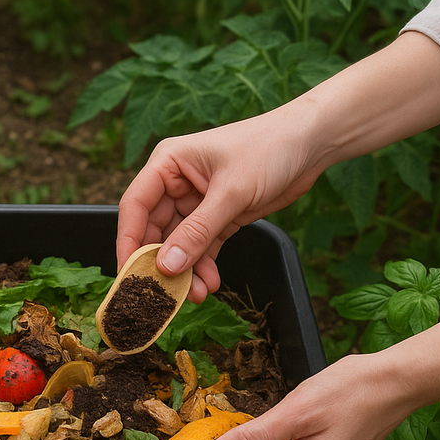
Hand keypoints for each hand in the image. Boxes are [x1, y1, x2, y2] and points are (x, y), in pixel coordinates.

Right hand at [115, 32, 439, 303]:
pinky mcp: (219, 216)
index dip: (128, 242)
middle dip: (161, 263)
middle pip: (154, 230)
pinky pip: (201, 247)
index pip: (135, 206)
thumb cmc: (268, 149)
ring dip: (185, 271)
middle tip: (162, 294)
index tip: (129, 275)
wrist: (311, 144)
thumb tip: (166, 266)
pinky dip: (203, 267)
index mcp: (167, 164)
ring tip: (195, 295)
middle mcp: (175, 183)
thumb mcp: (231, 193)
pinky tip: (210, 283)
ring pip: (179, 244)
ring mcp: (196, 202)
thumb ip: (197, 232)